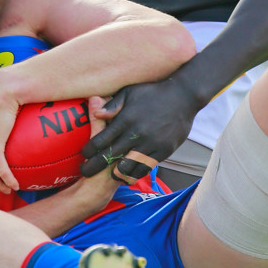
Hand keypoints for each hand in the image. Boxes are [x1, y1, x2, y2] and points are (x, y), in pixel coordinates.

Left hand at [81, 73, 198, 181]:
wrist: (183, 96)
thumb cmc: (153, 92)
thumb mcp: (130, 92)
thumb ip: (113, 104)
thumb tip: (96, 114)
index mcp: (125, 119)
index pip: (100, 140)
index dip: (89, 151)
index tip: (84, 155)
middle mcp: (136, 133)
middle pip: (109, 156)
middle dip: (93, 166)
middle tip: (85, 172)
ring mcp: (150, 143)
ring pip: (126, 167)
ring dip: (114, 173)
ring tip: (107, 175)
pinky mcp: (163, 151)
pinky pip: (145, 168)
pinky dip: (134, 173)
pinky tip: (127, 175)